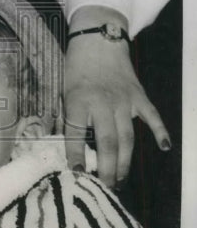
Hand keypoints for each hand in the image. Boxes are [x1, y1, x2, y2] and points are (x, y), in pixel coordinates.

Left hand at [63, 34, 170, 186]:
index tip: (75, 173)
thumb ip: (68, 117)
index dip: (76, 156)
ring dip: (124, 162)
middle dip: (106, 170)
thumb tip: (67, 146)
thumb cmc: (76, 68)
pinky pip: (151, 116)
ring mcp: (124, 100)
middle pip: (107, 143)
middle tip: (104, 188)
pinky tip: (164, 148)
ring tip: (120, 181)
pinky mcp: (139, 96)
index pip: (77, 134)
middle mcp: (103, 103)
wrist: (97, 40)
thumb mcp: (63, 90)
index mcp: (79, 101)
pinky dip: (159, 131)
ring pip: (127, 138)